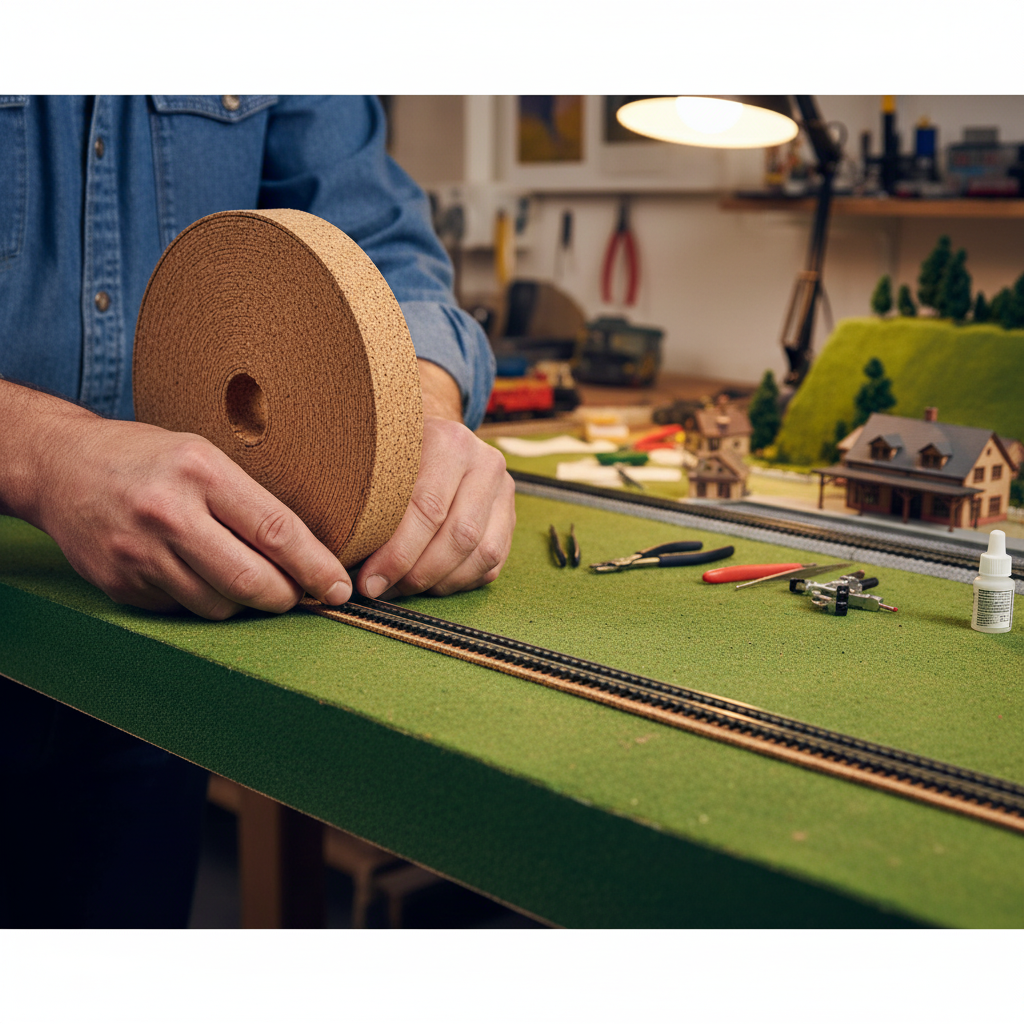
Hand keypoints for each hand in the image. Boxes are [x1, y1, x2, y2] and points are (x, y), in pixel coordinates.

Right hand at [0, 382, 351, 619]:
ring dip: (245, 604)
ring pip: (218, 606)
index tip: (337, 585)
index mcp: (200, 471)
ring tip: (251, 583)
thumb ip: (249, 496)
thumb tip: (309, 548)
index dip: (315, 566)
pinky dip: (203, 602)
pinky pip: (183, 610)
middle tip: (302, 595)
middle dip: (287, 596)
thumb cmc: (148, 458)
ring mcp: (140, 553)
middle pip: (251, 580)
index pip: (275, 530)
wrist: (61, 466)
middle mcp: (169, 513)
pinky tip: (201, 578)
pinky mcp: (121, 584)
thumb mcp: (204, 453)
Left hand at [355, 362, 514, 599]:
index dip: (397, 553)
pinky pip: (491, 565)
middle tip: (382, 591)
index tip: (367, 581)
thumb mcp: (376, 457)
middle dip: (416, 573)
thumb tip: (331, 551)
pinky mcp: (509, 519)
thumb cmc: (393, 457)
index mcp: (450, 442)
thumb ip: (363, 492)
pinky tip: (428, 584)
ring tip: (403, 589)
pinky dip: (458, 583)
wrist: (433, 441)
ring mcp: (504, 492)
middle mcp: (485, 463)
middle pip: (459, 535)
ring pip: (481, 554)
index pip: (428, 508)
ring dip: (439, 582)